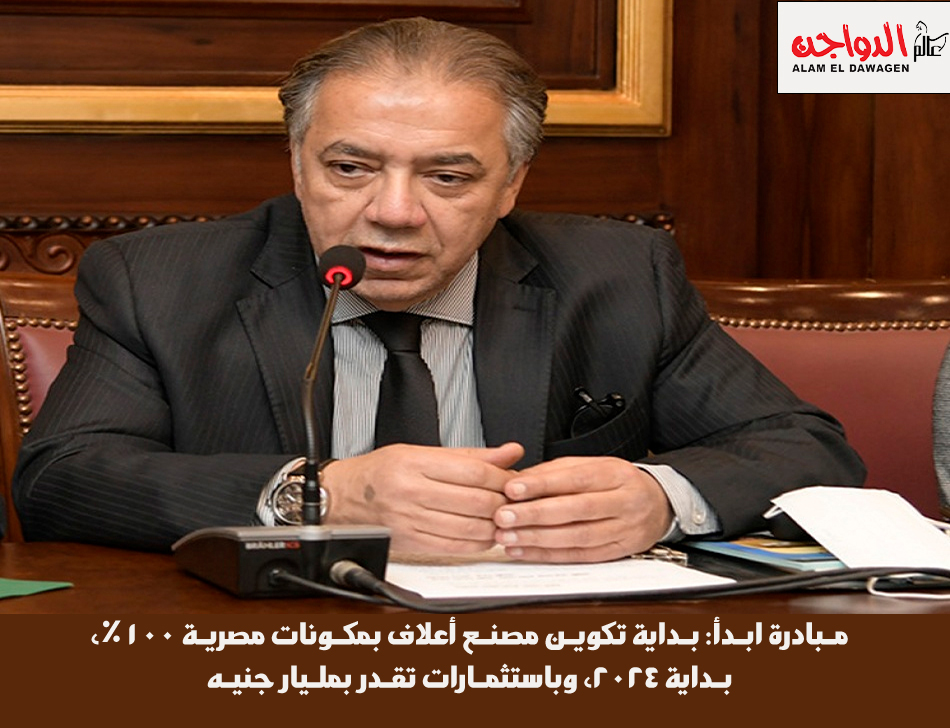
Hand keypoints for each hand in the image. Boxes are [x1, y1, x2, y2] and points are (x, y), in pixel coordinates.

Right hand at [322, 442, 523, 554]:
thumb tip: (510, 452)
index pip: (474, 471)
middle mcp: (411, 490)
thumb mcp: (421, 452)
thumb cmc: (380, 472)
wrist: (341, 498)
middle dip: (503, 504)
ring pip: (468, 527)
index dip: (502, 479)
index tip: (514, 482)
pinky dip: (477, 543)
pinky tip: (483, 536)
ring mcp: (409, 519)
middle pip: (475, 500)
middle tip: (514, 502)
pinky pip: (454, 547)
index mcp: (416, 462)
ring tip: (502, 520)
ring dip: (494, 526)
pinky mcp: (409, 542)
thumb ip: (469, 456)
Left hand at [493, 457, 673, 562]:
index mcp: (616, 474)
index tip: (513, 488)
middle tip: (504, 516)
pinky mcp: (620, 552)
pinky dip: (549, 555)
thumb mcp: (592, 466)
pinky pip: (580, 556)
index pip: (576, 478)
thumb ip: (556, 472)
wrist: (659, 505)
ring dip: (538, 539)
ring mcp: (625, 530)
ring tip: (508, 536)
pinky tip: (526, 550)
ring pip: (578, 537)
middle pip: (577, 509)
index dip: (543, 484)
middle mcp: (625, 502)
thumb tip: (519, 480)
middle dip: (536, 514)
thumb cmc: (618, 483)